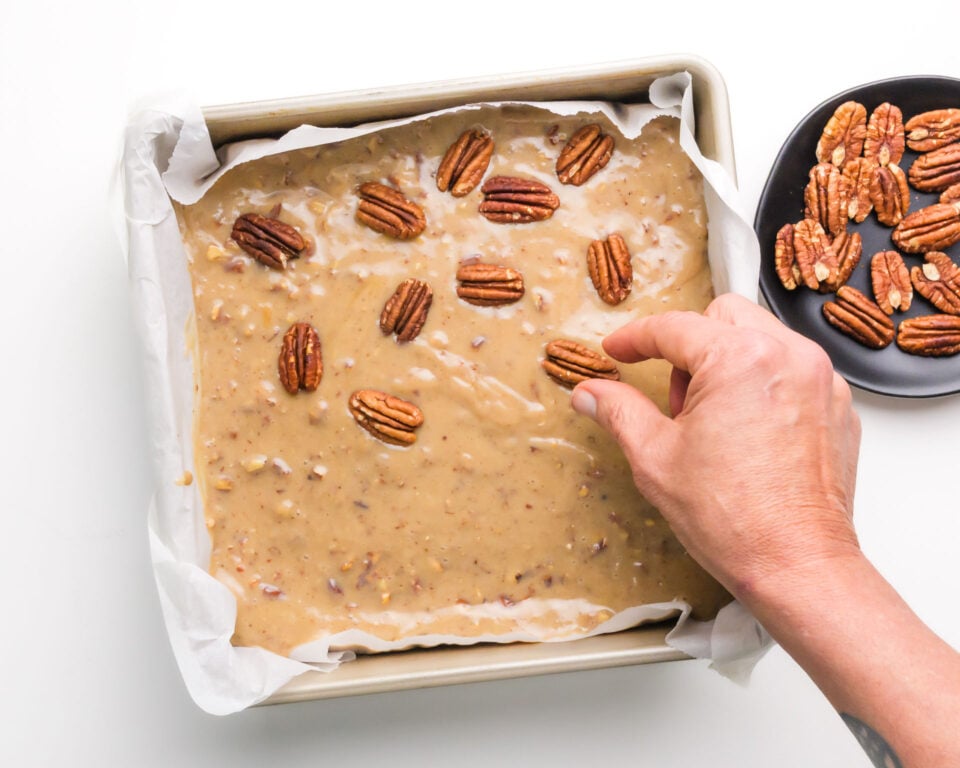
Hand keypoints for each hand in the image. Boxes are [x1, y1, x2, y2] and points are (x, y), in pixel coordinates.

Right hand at [571, 293, 862, 599]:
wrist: (798, 565)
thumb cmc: (735, 519)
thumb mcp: (655, 458)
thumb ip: (618, 411)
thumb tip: (590, 393)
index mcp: (740, 359)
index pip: (674, 327)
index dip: (635, 338)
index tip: (617, 351)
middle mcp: (789, 356)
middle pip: (724, 317)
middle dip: (690, 346)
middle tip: (675, 399)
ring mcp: (822, 380)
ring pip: (761, 339)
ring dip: (727, 362)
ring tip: (712, 422)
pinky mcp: (838, 407)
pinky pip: (791, 370)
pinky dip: (762, 385)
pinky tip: (746, 434)